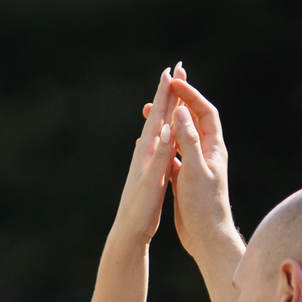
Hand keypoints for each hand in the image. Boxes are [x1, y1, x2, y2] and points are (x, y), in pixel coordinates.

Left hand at [107, 67, 180, 250]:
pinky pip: (161, 144)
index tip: (171, 70)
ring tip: (172, 94)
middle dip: (167, 93)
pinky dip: (166, 132)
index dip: (165, 94)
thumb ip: (161, 155)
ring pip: (160, 128)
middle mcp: (146, 152)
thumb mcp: (153, 181)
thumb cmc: (140, 208)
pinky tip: (165, 132)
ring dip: (167, 109)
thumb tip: (168, 128)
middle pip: (158, 116)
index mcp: (148, 151)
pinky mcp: (149, 172)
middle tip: (174, 70)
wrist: (128, 231)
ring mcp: (147, 161)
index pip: (158, 116)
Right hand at [154, 66, 235, 268]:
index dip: (190, 94)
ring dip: (169, 120)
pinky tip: (151, 142)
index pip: (204, 111)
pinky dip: (163, 142)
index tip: (174, 82)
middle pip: (194, 119)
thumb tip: (182, 113)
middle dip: (179, 100)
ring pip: (182, 135)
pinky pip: (175, 152)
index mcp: (212, 148)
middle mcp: (206, 152)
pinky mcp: (186, 177)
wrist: (206, 235)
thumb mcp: (194, 171)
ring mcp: (196, 164)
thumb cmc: (204, 205)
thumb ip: (188, 141)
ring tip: (150, 109)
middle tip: (165, 84)